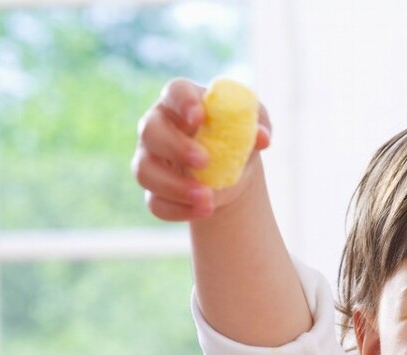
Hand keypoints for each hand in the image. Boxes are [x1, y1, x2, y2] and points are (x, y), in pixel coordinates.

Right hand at [132, 78, 270, 221]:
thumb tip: (262, 138)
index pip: (175, 92)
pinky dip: (179, 210)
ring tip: (208, 197)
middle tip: (205, 161)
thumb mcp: (254, 127)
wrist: (232, 172)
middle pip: (150, 130)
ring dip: (175, 186)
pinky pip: (155, 202)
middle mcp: (157, 126)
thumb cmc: (238, 137)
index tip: (199, 116)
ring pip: (145, 171)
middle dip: (176, 147)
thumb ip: (258, 125)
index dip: (184, 102)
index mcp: (181, 101)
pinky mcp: (154, 189)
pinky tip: (204, 210)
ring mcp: (150, 158)